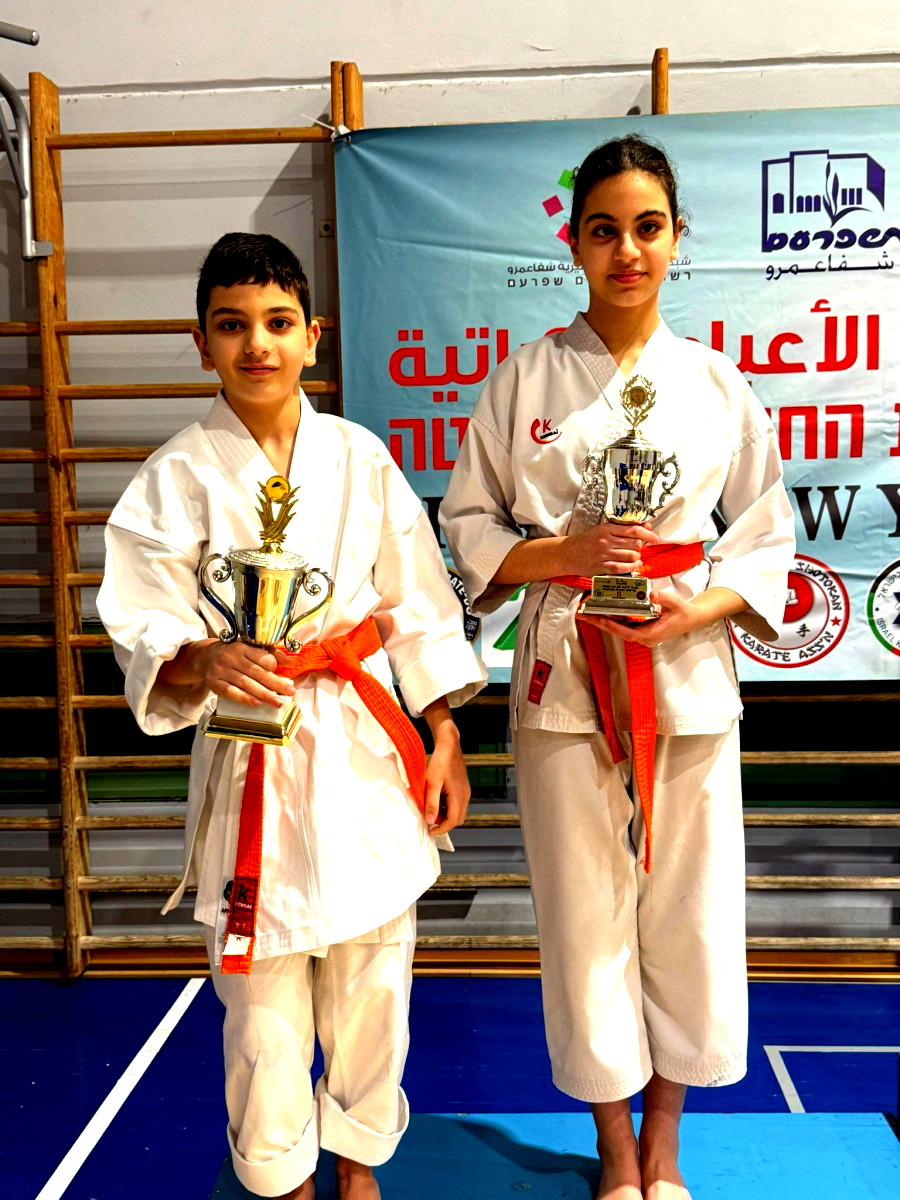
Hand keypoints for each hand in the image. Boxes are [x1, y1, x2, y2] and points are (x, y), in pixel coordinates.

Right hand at [199, 641, 295, 708]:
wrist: (205, 658)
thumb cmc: (233, 654)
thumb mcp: (249, 650)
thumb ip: (270, 655)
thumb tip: (292, 661)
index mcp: (242, 647)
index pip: (261, 657)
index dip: (274, 666)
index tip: (286, 675)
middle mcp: (231, 657)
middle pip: (256, 672)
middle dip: (275, 683)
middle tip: (291, 693)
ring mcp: (221, 671)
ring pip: (245, 683)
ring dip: (264, 694)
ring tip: (278, 702)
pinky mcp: (214, 683)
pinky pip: (230, 692)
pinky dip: (244, 698)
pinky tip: (257, 704)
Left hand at [420, 706, 469, 835]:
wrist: (449, 745)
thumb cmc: (440, 762)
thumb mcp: (432, 783)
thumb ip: (432, 803)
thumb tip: (430, 820)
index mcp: (458, 796)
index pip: (453, 821)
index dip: (441, 829)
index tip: (430, 831)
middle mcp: (465, 796)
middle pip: (458, 819)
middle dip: (444, 823)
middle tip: (429, 819)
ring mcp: (465, 791)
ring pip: (458, 811)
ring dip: (445, 814)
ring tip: (431, 807)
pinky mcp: (463, 787)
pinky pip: (457, 803)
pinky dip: (447, 806)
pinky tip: (437, 798)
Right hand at [563, 522, 658, 576]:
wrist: (567, 554)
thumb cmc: (587, 541)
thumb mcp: (604, 530)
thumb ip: (624, 528)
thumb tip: (646, 526)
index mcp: (607, 528)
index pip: (633, 530)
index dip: (647, 534)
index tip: (654, 538)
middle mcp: (606, 541)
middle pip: (635, 544)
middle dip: (640, 547)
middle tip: (637, 548)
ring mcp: (604, 555)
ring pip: (631, 556)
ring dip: (636, 558)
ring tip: (634, 558)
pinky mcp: (601, 567)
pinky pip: (622, 568)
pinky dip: (632, 568)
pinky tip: (634, 566)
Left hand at [577, 588, 703, 647]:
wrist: (691, 619)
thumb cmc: (683, 612)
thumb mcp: (676, 603)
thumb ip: (663, 599)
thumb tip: (651, 594)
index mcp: (653, 634)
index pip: (629, 633)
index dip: (614, 627)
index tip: (602, 619)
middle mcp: (645, 638)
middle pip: (619, 633)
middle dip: (601, 624)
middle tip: (584, 615)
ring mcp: (643, 636)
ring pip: (619, 631)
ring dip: (603, 622)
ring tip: (587, 614)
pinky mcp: (641, 631)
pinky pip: (623, 627)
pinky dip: (612, 621)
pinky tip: (601, 613)